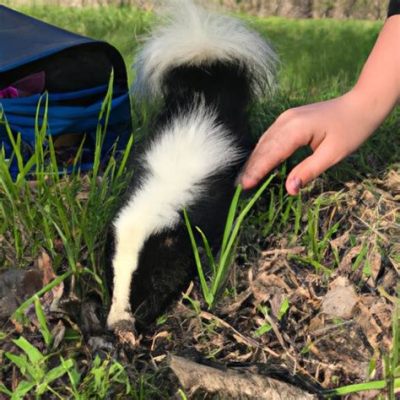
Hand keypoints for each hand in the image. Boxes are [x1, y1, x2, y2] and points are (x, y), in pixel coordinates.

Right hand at [240, 91, 375, 194]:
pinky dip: (261, 152)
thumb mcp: (333, 155)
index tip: (245, 185)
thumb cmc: (351, 130)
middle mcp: (285, 120)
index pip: (271, 153)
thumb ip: (309, 171)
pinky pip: (269, 138)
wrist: (360, 104)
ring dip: (253, 160)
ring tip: (243, 178)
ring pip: (263, 142)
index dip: (257, 170)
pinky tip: (256, 163)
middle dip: (250, 167)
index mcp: (296, 128)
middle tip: (238, 186)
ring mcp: (285, 118)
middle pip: (263, 147)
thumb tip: (289, 190)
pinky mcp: (287, 119)